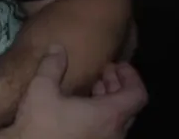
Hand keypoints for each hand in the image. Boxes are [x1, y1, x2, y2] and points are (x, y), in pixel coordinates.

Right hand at [5, 45, 145, 138]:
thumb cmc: (41, 125)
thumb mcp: (41, 90)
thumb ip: (52, 67)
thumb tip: (57, 48)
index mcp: (109, 115)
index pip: (137, 94)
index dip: (131, 77)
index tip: (118, 64)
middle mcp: (115, 131)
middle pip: (129, 106)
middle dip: (118, 85)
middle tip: (104, 71)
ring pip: (118, 119)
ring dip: (110, 100)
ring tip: (93, 86)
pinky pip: (108, 128)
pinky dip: (103, 113)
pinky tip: (82, 108)